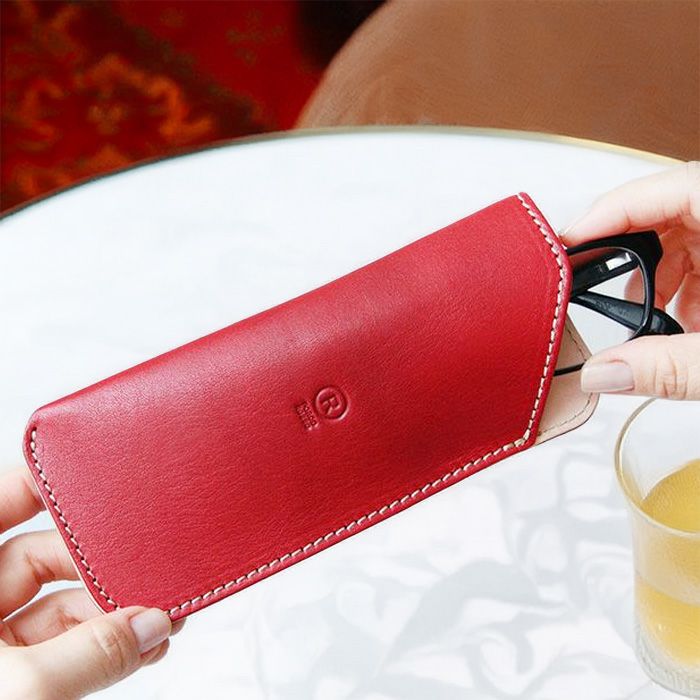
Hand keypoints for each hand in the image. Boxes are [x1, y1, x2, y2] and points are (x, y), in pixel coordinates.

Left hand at [0, 468, 182, 698]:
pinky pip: (60, 650)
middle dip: (101, 566)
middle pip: (41, 557)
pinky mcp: (8, 682)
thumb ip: (90, 654)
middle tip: (151, 572)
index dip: (47, 485)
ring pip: (57, 609)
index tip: (100, 476)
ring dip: (111, 613)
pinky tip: (139, 648)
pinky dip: (100, 648)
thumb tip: (151, 625)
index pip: (2, 503)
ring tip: (159, 622)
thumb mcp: (18, 691)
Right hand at [562, 162, 699, 399]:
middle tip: (605, 297)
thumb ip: (668, 368)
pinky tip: (689, 326)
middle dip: (631, 260)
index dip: (604, 214)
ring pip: (687, 232)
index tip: (566, 244)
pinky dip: (688, 286)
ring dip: (661, 279)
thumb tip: (600, 374)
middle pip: (666, 211)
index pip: (661, 189)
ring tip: (657, 325)